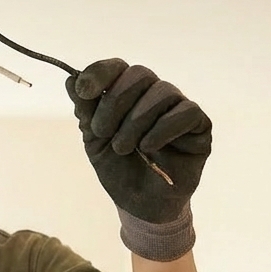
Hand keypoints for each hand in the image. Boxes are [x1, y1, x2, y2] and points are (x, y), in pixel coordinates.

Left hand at [66, 59, 210, 223]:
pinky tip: (149, 147)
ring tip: (123, 148)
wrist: (139, 204)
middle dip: (115, 102)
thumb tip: (71, 78)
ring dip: (136, 121)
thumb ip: (86, 110)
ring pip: (161, 92)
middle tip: (101, 131)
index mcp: (128, 93)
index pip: (117, 67)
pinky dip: (163, 129)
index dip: (100, 73)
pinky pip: (185, 111)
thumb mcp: (95, 140)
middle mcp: (154, 94)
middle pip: (139, 74)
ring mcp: (178, 106)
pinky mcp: (200, 124)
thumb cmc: (119, 169)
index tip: (84, 90)